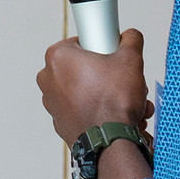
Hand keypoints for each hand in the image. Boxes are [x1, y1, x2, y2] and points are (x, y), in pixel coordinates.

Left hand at [36, 29, 152, 150]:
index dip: (103, 48)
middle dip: (110, 76)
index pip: (83, 42)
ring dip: (109, 95)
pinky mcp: (60, 122)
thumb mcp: (130, 60)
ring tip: (130, 104)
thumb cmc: (113, 102)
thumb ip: (131, 40)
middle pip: (86, 68)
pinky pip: (83, 109)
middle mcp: (48, 78)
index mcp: (58, 57)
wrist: (108, 143)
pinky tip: (119, 117)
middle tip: (126, 83)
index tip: (114, 58)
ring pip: (87, 90)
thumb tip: (130, 36)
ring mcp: (52, 102)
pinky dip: (100, 111)